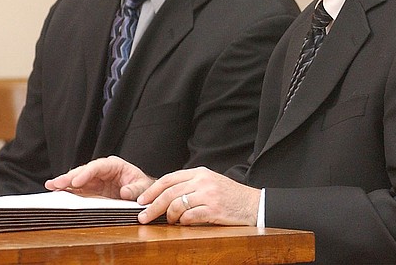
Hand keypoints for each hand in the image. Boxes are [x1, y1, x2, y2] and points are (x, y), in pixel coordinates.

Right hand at [44, 155, 154, 200]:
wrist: (143, 194)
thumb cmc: (143, 187)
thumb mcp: (143, 187)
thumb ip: (135, 189)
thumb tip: (125, 192)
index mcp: (114, 165)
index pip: (98, 166)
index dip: (86, 173)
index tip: (76, 181)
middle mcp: (102, 171)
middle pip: (84, 171)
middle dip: (70, 177)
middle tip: (56, 183)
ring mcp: (95, 180)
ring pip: (77, 180)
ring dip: (64, 183)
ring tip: (50, 187)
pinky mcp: (91, 190)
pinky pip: (77, 190)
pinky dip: (67, 192)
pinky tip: (55, 193)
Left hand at [136, 167, 259, 225]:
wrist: (253, 204)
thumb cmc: (230, 196)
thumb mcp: (210, 182)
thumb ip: (191, 184)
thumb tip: (163, 195)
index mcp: (200, 172)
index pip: (169, 179)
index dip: (152, 190)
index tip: (141, 200)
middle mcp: (203, 181)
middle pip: (168, 193)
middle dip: (152, 207)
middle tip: (143, 217)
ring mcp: (208, 195)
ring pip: (176, 205)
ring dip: (169, 217)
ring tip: (171, 221)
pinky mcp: (213, 210)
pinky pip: (188, 217)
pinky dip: (183, 222)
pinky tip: (185, 223)